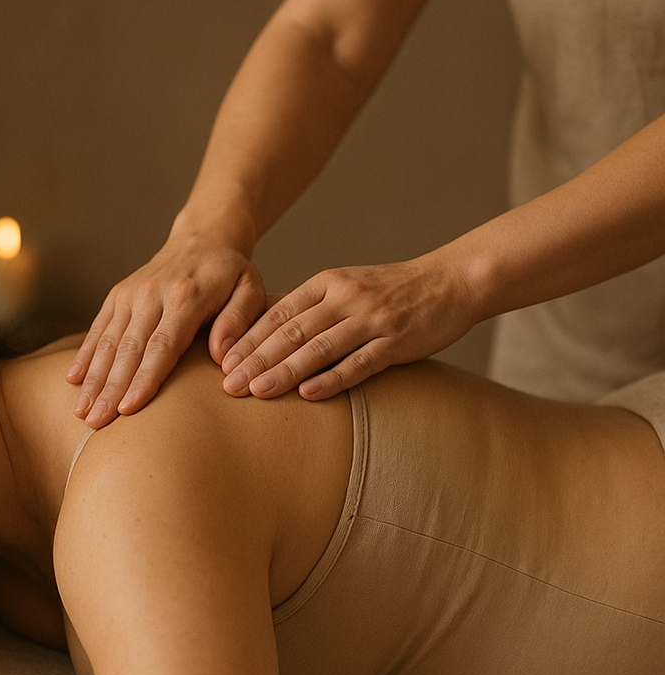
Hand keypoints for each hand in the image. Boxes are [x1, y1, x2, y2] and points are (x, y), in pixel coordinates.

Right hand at [67, 233, 265, 427]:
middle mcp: (151, 293)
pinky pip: (97, 328)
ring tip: (82, 412)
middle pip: (128, 349)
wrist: (203, 238)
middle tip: (96, 423)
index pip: (161, 345)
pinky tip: (73, 381)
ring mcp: (130, 294)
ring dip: (93, 379)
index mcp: (185, 296)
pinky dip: (84, 355)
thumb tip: (221, 357)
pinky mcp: (117, 295)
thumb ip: (239, 321)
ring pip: (107, 342)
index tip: (129, 409)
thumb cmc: (230, 274)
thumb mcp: (250, 289)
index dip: (144, 379)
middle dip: (110, 389)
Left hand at [220, 254, 479, 399]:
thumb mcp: (345, 286)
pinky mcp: (396, 341)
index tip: (221, 363)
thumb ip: (310, 307)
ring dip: (284, 371)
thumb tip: (262, 333)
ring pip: (318, 348)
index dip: (248, 339)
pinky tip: (308, 393)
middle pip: (291, 332)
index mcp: (327, 283)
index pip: (277, 313)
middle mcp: (345, 297)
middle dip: (256, 360)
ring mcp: (372, 319)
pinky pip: (359, 363)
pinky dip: (332, 379)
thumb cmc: (390, 291)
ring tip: (257, 392)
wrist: (452, 281)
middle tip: (228, 385)